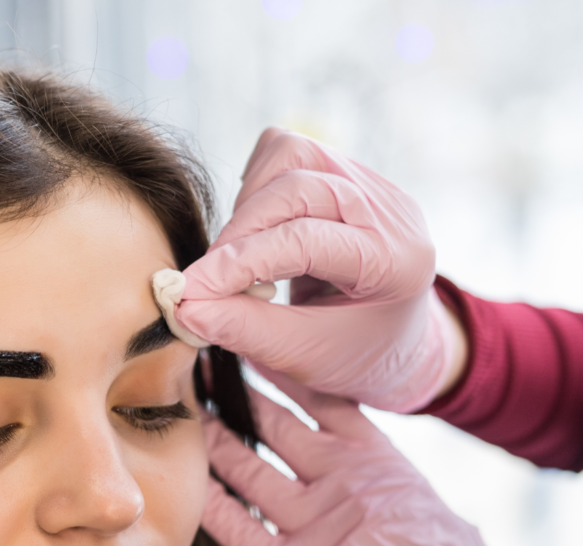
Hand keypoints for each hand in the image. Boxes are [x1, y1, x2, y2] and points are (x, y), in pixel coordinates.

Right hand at [176, 128, 463, 413]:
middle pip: (296, 184)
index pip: (305, 242)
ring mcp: (372, 183)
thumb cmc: (358, 356)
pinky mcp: (347, 172)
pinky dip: (259, 186)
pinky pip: (288, 151)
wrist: (395, 342)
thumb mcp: (308, 357)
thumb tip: (186, 308)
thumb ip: (248, 331)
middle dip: (240, 230)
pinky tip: (260, 230)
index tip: (190, 292)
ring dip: (250, 203)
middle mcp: (390, 211)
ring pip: (290, 154)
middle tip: (208, 278)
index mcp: (396, 262)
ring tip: (240, 255)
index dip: (239, 264)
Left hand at [200, 370, 564, 545]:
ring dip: (213, 440)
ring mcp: (314, 528)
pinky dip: (209, 503)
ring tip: (188, 417)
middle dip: (238, 397)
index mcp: (386, 467)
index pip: (328, 401)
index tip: (259, 352)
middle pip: (276, 424)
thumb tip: (401, 497)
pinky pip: (235, 529)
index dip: (289, 374)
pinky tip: (187, 483)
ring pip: (246, 467)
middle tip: (204, 373)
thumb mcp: (451, 528)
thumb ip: (411, 501)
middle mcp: (344, 485)